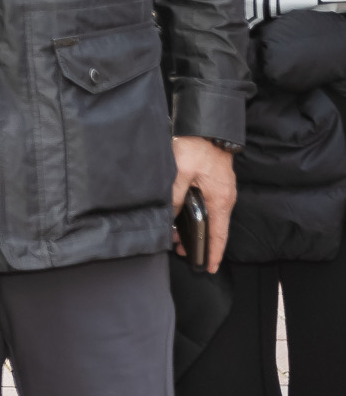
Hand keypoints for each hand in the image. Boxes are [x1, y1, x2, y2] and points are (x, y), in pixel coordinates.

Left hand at [172, 136, 236, 272]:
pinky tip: (184, 215)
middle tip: (183, 253)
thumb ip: (175, 195)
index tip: (210, 268)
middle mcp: (225, 198)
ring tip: (178, 237)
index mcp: (220, 200)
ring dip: (198, 228)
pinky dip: (199, 215)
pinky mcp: (215, 182)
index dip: (214, 253)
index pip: (218, 234)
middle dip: (201, 243)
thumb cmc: (197, 147)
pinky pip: (209, 205)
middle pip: (215, 228)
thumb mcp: (181, 172)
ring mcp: (221, 190)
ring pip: (211, 216)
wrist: (208, 127)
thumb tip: (170, 216)